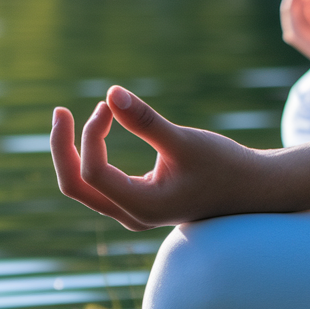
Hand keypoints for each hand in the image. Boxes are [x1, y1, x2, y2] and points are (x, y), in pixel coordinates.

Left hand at [51, 86, 266, 229]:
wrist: (251, 190)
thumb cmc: (224, 165)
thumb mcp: (185, 140)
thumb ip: (147, 121)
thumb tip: (110, 93)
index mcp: (143, 207)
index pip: (93, 173)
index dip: (91, 135)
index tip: (107, 107)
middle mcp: (131, 215)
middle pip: (74, 187)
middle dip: (62, 149)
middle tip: (59, 112)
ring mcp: (131, 212)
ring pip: (82, 187)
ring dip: (71, 153)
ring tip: (66, 118)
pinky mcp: (135, 202)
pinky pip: (95, 184)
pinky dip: (87, 156)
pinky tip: (94, 129)